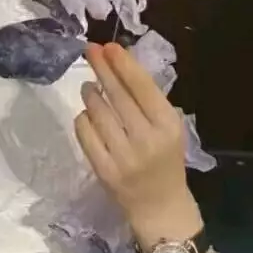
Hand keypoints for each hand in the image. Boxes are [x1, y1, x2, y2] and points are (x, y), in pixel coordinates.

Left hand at [74, 43, 191, 230]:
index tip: (109, 46)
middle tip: (90, 50)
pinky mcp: (103, 170)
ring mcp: (123, 156)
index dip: (123, 64)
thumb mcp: (169, 130)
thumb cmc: (167, 162)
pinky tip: (87, 115)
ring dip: (91, 94)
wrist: (160, 206)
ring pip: (98, 112)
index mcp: (168, 126)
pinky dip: (83, 119)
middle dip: (102, 68)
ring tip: (89, 87)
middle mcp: (146, 139)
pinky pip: (85, 134)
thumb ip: (148, 102)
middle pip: (118, 95)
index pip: (142, 87)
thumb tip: (120, 66)